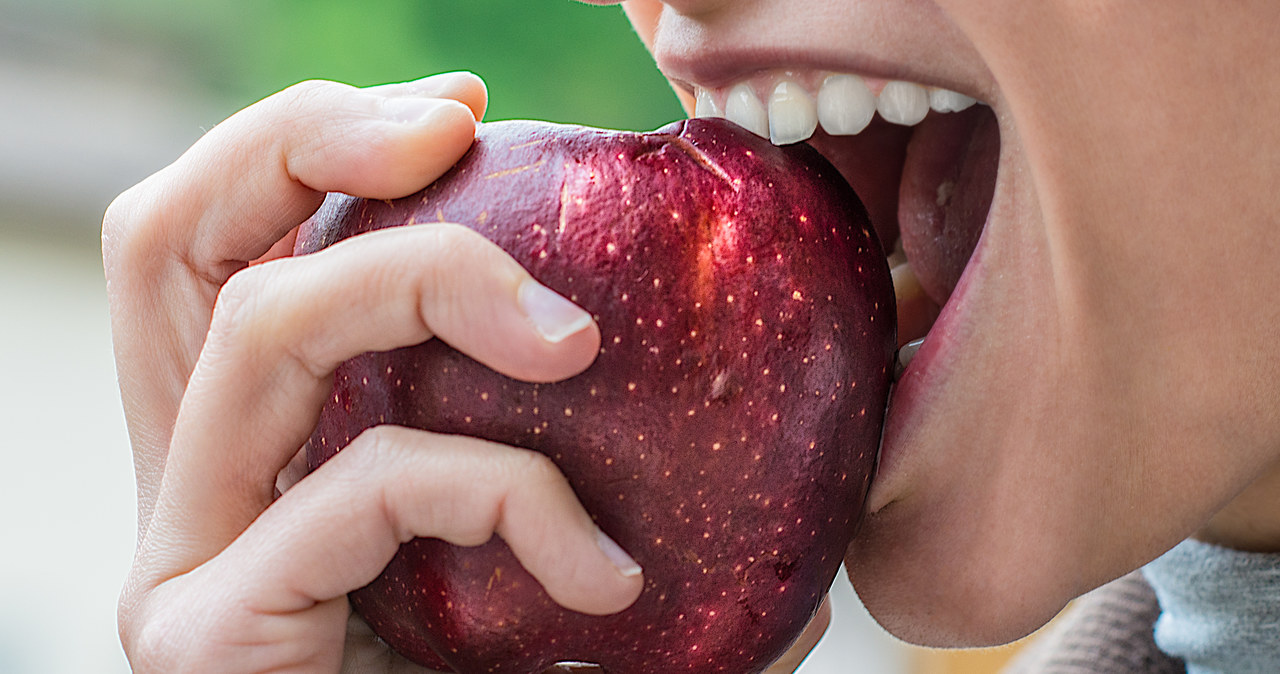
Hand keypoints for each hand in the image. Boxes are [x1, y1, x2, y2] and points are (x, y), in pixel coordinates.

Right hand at [104, 73, 643, 671]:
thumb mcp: (523, 541)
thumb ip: (562, 450)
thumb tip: (703, 395)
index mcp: (246, 445)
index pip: (211, 243)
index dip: (309, 141)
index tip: (463, 113)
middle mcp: (184, 489)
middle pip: (170, 241)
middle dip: (307, 144)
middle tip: (456, 135)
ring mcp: (180, 565)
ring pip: (260, 330)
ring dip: (436, 285)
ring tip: (576, 341)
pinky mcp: (205, 641)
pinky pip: (362, 490)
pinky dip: (501, 492)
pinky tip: (599, 574)